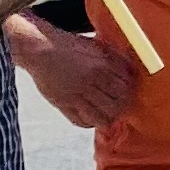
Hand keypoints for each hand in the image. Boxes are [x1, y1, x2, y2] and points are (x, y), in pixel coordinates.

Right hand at [10, 20, 138, 129]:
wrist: (38, 48)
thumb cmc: (69, 46)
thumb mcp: (96, 47)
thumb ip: (114, 60)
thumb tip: (131, 73)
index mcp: (103, 64)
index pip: (127, 86)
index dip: (129, 91)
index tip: (126, 93)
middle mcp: (92, 79)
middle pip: (118, 103)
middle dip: (122, 106)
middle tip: (119, 106)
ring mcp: (76, 93)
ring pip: (102, 116)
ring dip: (107, 118)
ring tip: (107, 115)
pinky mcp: (62, 102)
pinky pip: (80, 121)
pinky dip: (88, 123)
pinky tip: (91, 118)